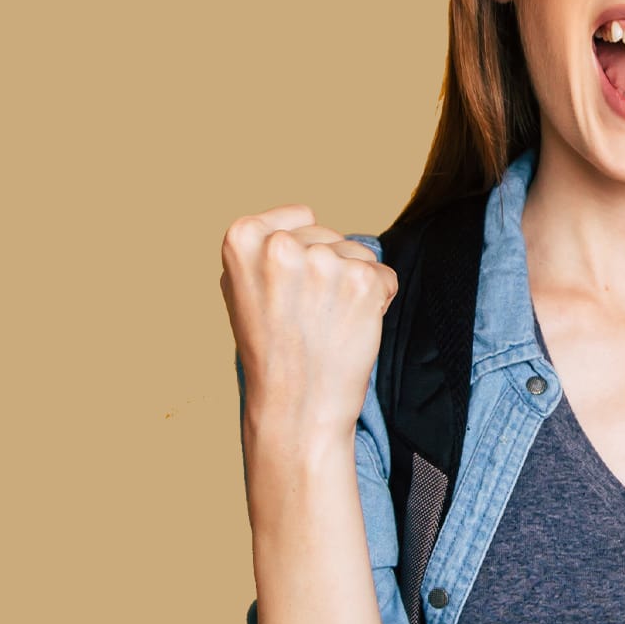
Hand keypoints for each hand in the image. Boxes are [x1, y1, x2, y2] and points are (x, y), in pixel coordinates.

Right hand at [220, 206, 397, 443]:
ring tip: (327, 324)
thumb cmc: (269, 351)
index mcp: (242, 237)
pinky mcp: (363, 281)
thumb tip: (301, 216)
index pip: (301, 216)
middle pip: (331, 235)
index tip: (288, 289)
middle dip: (329, 269)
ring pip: (359, 254)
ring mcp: (324, 262)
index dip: (303, 253)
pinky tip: (351, 328)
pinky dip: (377, 300)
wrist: (296, 407)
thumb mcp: (241, 288)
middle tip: (307, 316)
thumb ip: (264, 247)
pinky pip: (384, 275)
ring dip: (353, 285)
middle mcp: (281, 245)